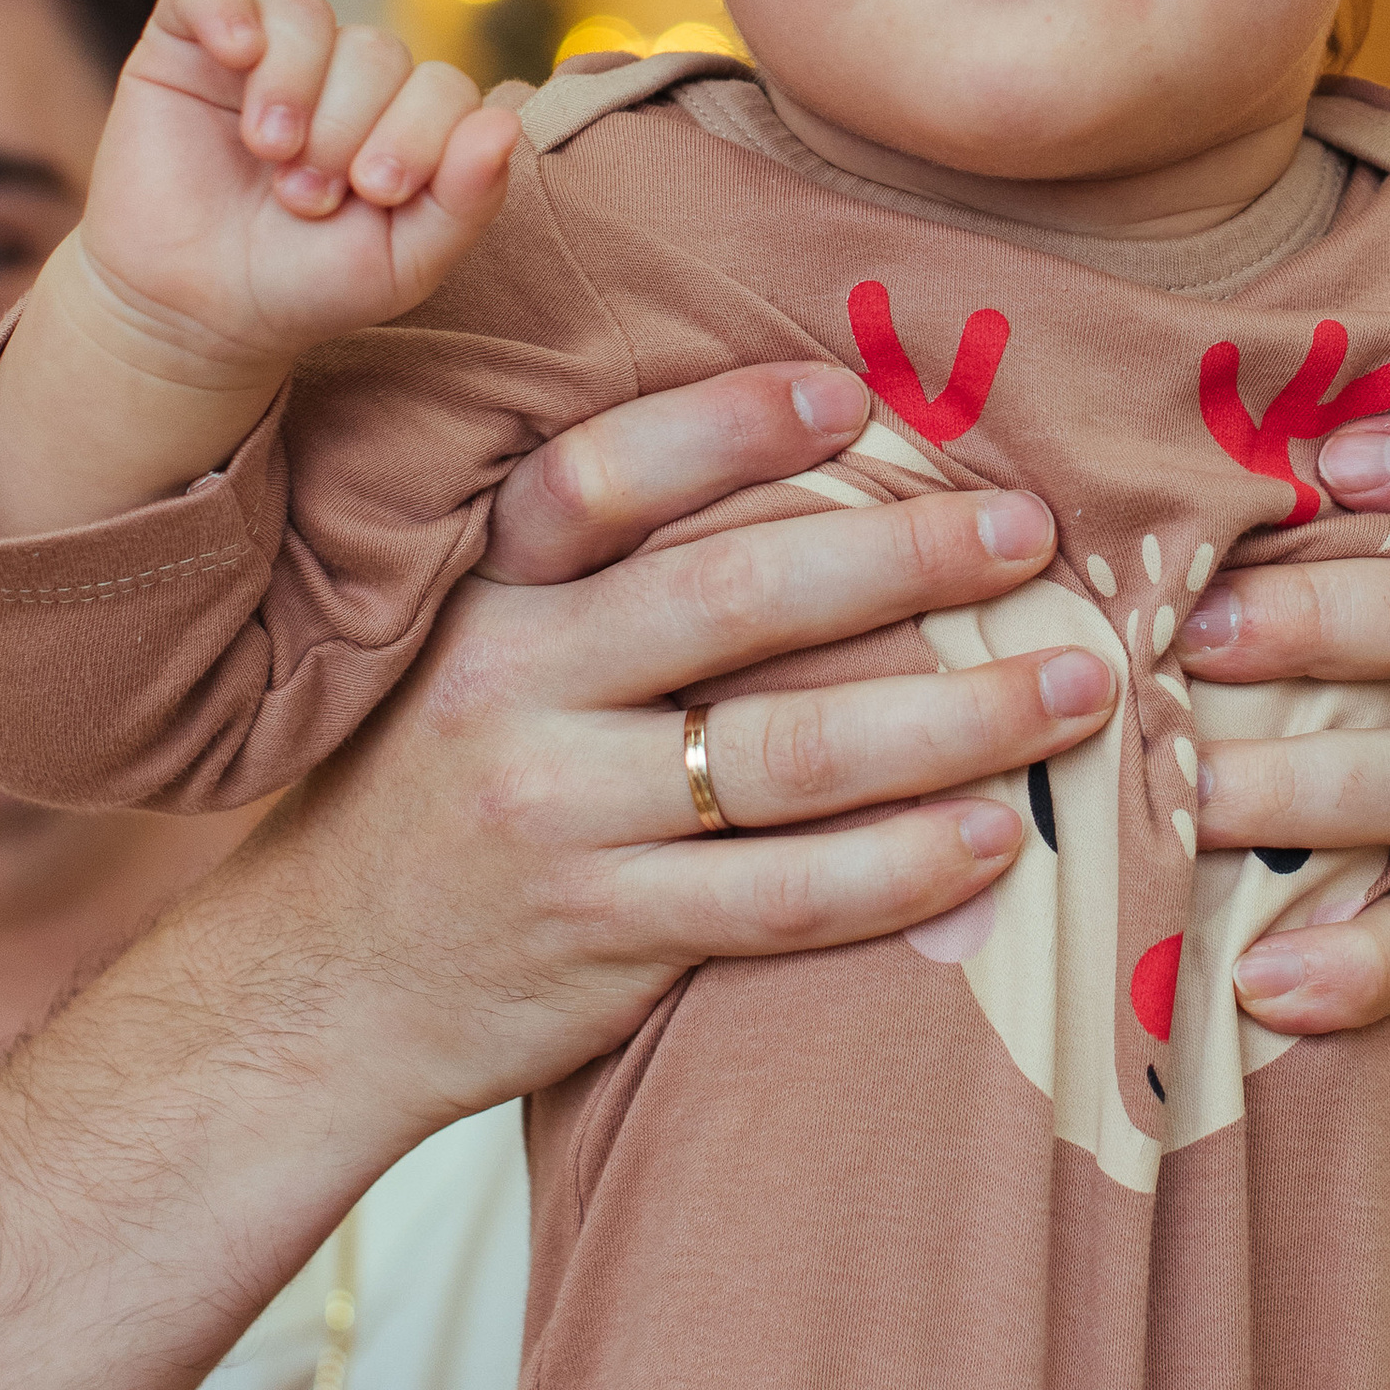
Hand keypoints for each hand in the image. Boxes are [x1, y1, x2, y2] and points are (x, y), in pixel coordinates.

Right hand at [0, 0, 526, 535]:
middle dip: (348, 129)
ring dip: (294, 87)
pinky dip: (223, 9)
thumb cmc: (307, 285)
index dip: (419, 133)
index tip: (377, 194)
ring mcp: (267, 53)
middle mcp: (343, 74)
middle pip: (377, 51)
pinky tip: (233, 55)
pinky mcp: (188, 43)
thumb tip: (505, 124)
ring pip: (304, 15)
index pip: (443, 86)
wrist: (195, 311)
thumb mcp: (403, 263)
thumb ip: (466, 200)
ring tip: (271, 154)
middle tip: (307, 198)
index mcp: (405, 116)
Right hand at [274, 360, 1120, 1119]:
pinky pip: (786, 897)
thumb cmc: (431, 797)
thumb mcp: (470, 655)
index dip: (728, 427)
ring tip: (1077, 687)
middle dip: (904, 557)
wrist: (312, 994)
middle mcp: (513, 688)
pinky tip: (999, 835)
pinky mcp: (604, 937)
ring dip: (955, 716)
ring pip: (787, 754)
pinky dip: (905, 866)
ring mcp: (558, 817)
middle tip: (1031, 531)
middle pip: (734, 598)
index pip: (602, 478)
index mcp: (487, 596)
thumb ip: (595, 582)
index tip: (857, 395)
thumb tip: (805, 485)